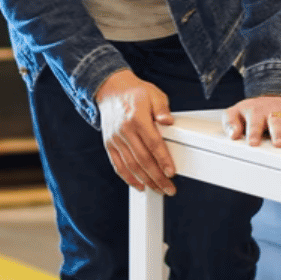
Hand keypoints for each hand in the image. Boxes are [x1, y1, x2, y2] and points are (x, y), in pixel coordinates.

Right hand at [96, 69, 177, 195]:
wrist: (110, 89)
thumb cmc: (135, 92)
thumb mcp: (154, 94)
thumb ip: (163, 108)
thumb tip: (169, 121)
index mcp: (137, 117)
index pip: (153, 143)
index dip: (163, 159)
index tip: (171, 172)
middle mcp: (124, 130)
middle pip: (142, 159)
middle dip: (157, 177)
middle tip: (169, 188)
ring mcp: (115, 139)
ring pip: (131, 165)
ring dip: (145, 181)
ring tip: (158, 189)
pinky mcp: (109, 144)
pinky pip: (118, 165)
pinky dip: (129, 178)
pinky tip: (140, 185)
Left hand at [222, 95, 280, 147]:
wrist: (272, 94)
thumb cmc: (253, 110)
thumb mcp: (236, 112)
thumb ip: (230, 122)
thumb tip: (233, 135)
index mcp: (256, 112)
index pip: (254, 123)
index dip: (253, 133)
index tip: (253, 143)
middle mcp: (273, 112)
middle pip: (276, 123)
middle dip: (278, 134)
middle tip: (279, 144)